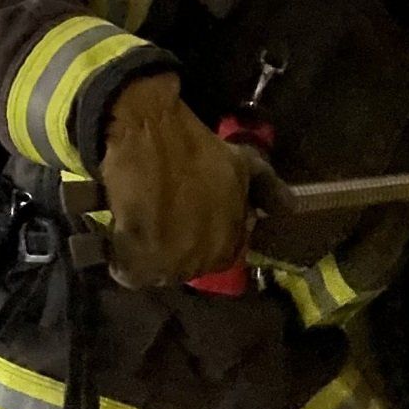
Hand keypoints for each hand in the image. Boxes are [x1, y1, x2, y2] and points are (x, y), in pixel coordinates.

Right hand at [98, 74, 259, 287]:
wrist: (150, 134)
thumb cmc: (197, 148)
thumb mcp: (242, 165)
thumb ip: (267, 188)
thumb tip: (289, 208)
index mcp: (233, 240)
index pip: (223, 256)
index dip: (205, 238)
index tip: (188, 221)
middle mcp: (207, 257)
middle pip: (188, 267)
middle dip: (176, 249)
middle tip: (160, 224)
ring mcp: (173, 262)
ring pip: (158, 273)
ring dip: (148, 257)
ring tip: (137, 231)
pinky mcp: (138, 261)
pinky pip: (129, 273)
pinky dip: (122, 261)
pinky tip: (119, 239)